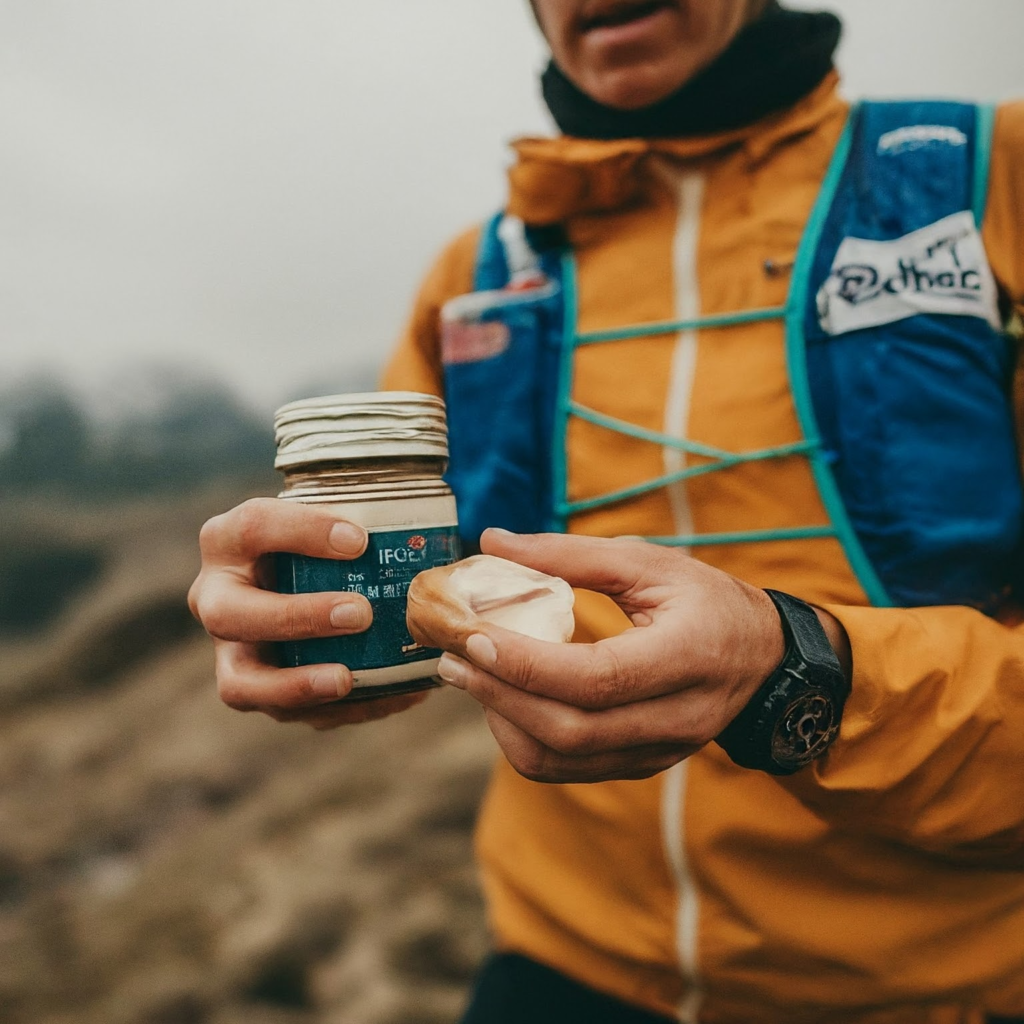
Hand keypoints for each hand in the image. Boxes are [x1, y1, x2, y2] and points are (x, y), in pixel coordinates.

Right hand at [188, 497, 428, 727]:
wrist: (300, 573)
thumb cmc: (320, 539)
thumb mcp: (327, 514)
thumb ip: (355, 515)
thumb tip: (407, 540)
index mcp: (228, 540)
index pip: (255, 526)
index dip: (304, 531)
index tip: (360, 540)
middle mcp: (216, 597)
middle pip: (230, 614)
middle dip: (295, 617)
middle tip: (358, 614)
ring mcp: (231, 650)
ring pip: (240, 683)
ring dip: (296, 685)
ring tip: (347, 679)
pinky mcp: (259, 690)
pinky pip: (291, 712)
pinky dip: (345, 709)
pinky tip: (395, 696)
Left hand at [435, 529, 846, 782]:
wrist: (764, 659)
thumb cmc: (705, 600)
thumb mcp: (650, 562)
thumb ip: (571, 553)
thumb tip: (494, 540)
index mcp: (687, 656)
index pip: (595, 678)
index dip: (526, 663)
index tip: (472, 636)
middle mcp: (677, 718)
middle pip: (571, 729)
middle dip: (499, 695)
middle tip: (451, 659)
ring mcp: (660, 751)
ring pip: (563, 760)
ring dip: (504, 721)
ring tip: (472, 676)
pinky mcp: (643, 766)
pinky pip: (569, 770)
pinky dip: (525, 739)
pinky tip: (507, 699)